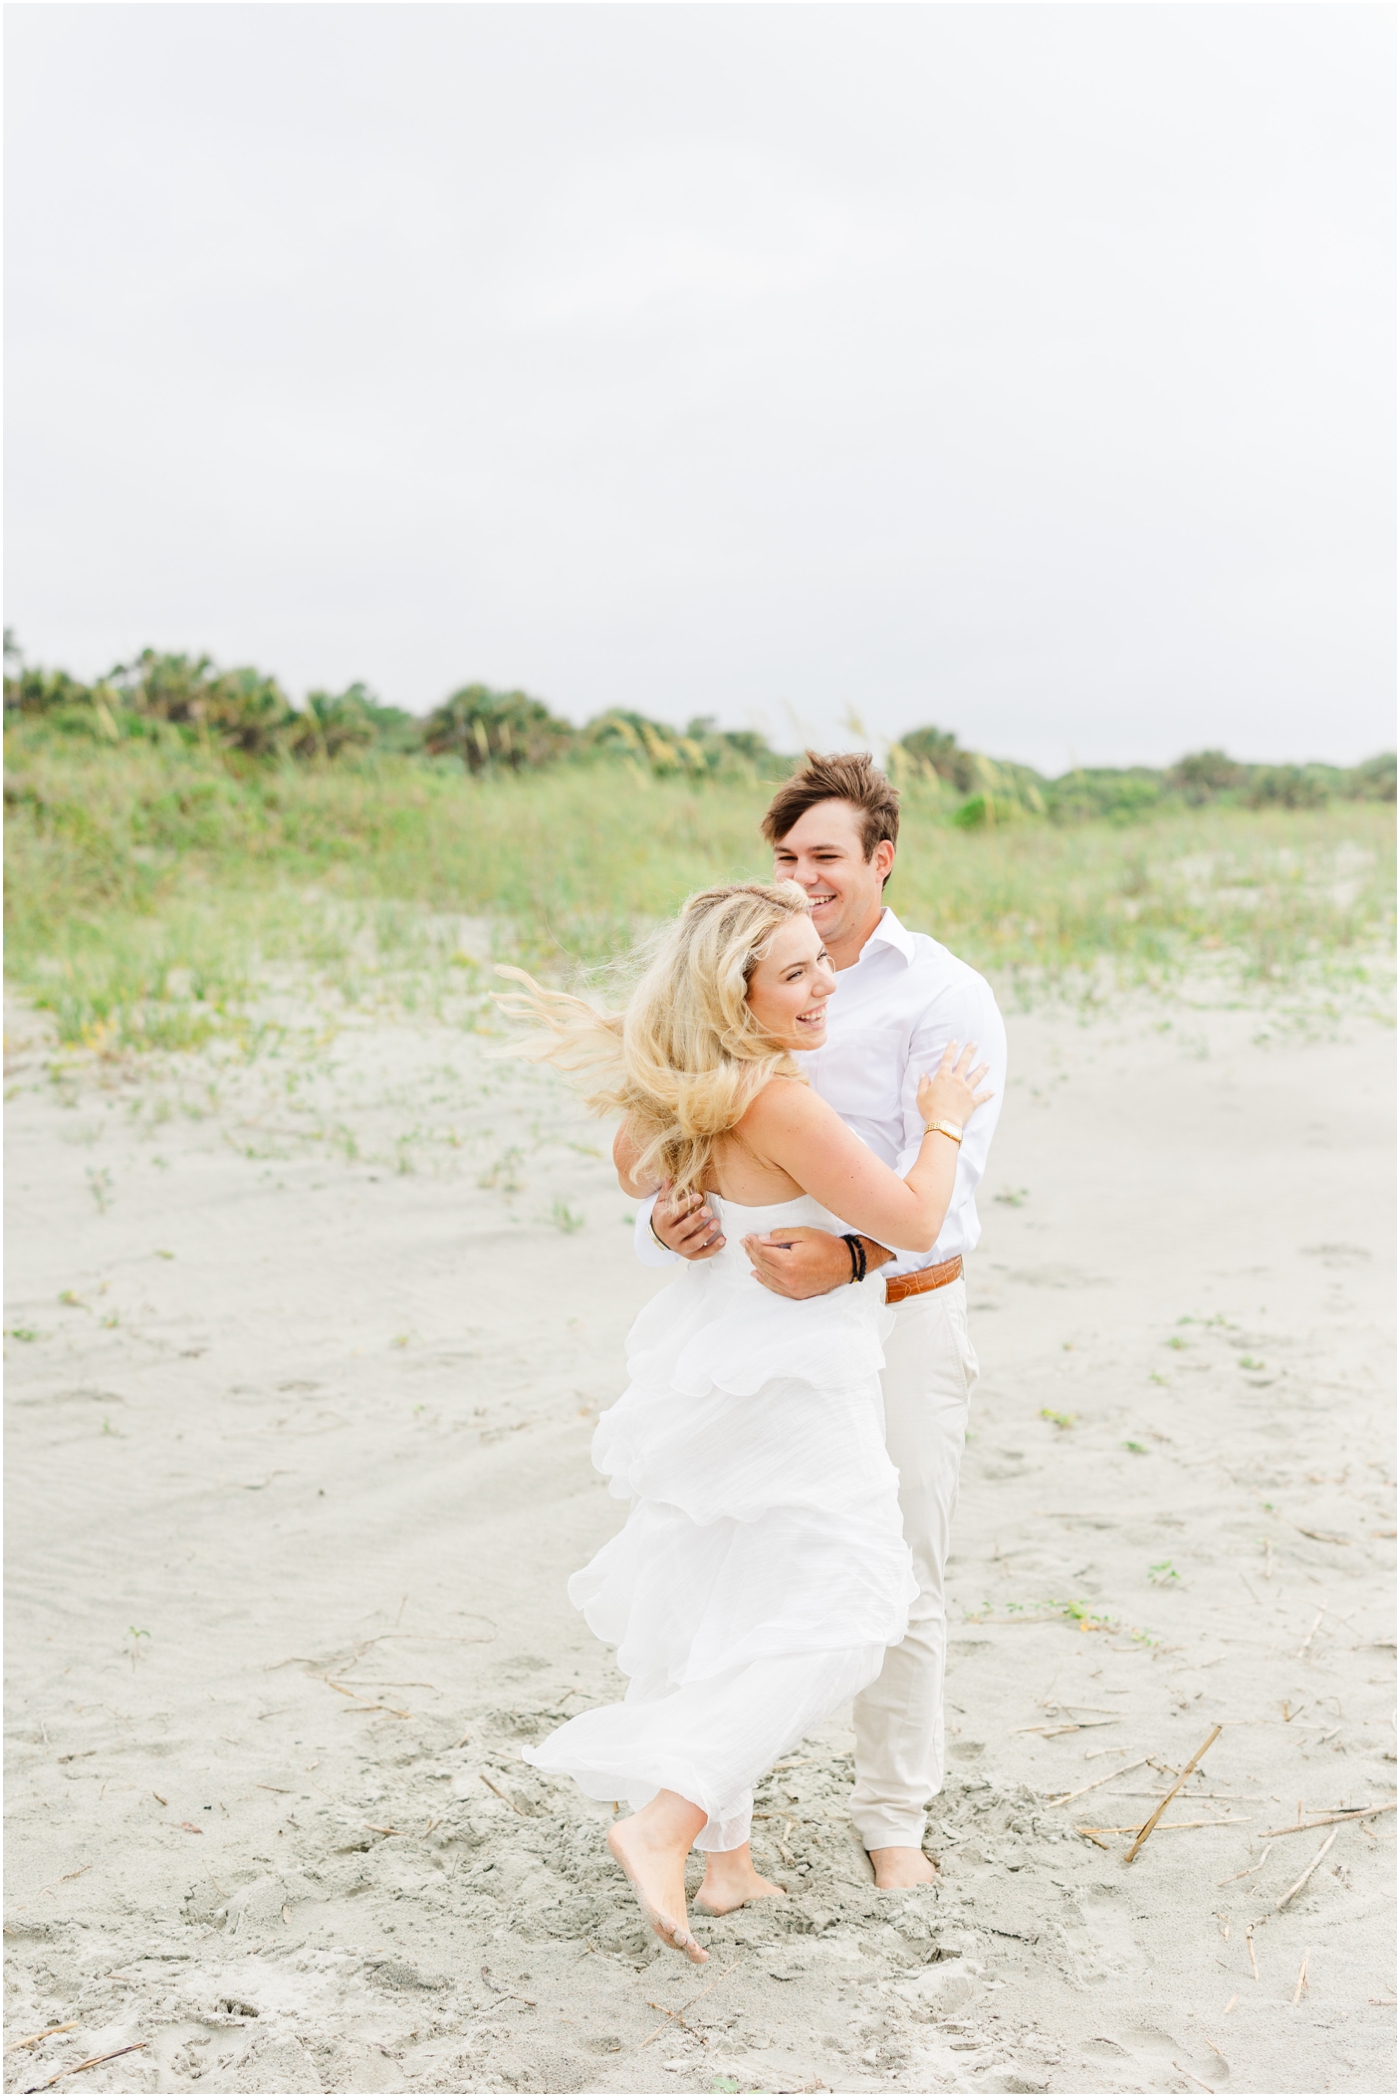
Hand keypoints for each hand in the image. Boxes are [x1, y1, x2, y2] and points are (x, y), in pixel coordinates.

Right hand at [651, 1182, 725, 1261]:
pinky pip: (702, 1254)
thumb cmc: (664, 1216)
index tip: (699, 1196)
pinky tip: (722, 1240)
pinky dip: (713, 1249)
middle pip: (684, 1229)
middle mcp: (670, 1236)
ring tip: (716, 1223)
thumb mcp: (662, 1204)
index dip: (686, 1205)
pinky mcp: (689, 1255)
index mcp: (663, 1222)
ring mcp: (680, 1248)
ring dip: (706, 1234)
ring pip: (693, 1243)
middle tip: (709, 1210)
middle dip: (697, 1220)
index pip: (674, 1214)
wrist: (660, 1236)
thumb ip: (667, 1191)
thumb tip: (669, 1175)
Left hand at [742, 1226, 884, 1298]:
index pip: (763, 1252)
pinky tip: (757, 1274)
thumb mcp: (804, 1234)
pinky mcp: (797, 1294)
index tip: (748, 1236)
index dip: (754, 1243)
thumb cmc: (827, 1246)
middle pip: (763, 1264)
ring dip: (756, 1264)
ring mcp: (793, 1288)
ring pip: (767, 1276)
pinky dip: (764, 1280)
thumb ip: (781, 1236)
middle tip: (744, 1243)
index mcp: (789, 1262)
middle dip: (752, 1252)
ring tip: (749, 1254)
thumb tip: (761, 1239)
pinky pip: (776, 1288)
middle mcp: (788, 1278)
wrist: (846, 1263)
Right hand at [916, 1042, 993, 1132]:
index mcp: (943, 1077)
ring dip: (982, 1069)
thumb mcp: (921, 1096)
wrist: (943, 1123)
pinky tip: (993, 1091)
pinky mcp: (972, 1102)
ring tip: (987, 1063)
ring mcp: (966, 1090)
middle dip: (970, 1052)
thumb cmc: (930, 1109)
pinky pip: (982, 1097)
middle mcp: (957, 1081)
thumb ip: (923, 1084)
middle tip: (975, 1043)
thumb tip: (923, 1074)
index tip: (955, 1041)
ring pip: (976, 1076)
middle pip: (964, 1063)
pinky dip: (987, 1094)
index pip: (947, 1059)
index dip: (951, 1049)